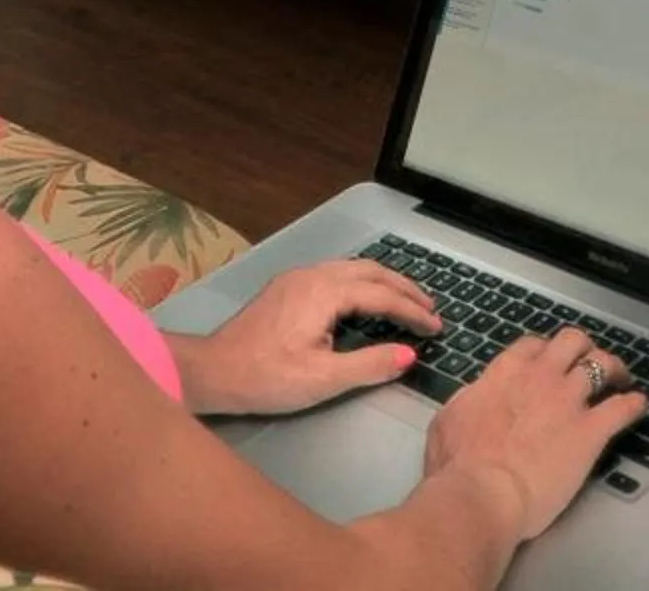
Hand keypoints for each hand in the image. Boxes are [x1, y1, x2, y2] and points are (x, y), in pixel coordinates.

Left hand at [183, 258, 439, 415]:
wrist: (211, 370)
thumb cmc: (267, 378)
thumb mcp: (323, 379)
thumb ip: (370, 365)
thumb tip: (410, 354)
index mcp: (325, 291)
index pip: (382, 295)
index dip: (413, 311)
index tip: (437, 327)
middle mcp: (313, 275)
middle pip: (371, 271)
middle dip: (405, 289)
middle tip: (430, 309)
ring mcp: (297, 278)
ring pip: (353, 269)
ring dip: (384, 283)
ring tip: (406, 303)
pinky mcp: (286, 288)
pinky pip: (336, 274)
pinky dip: (363, 284)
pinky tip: (367, 301)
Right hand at [424, 326, 648, 540]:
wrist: (481, 493)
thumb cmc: (457, 465)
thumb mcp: (448, 421)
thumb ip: (471, 401)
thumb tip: (477, 399)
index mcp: (505, 373)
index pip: (533, 345)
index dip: (545, 352)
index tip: (549, 363)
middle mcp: (542, 377)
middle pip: (573, 341)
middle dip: (583, 348)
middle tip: (588, 362)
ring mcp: (569, 401)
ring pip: (602, 364)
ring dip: (614, 368)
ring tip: (621, 378)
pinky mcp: (592, 431)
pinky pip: (623, 407)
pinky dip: (634, 404)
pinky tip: (639, 405)